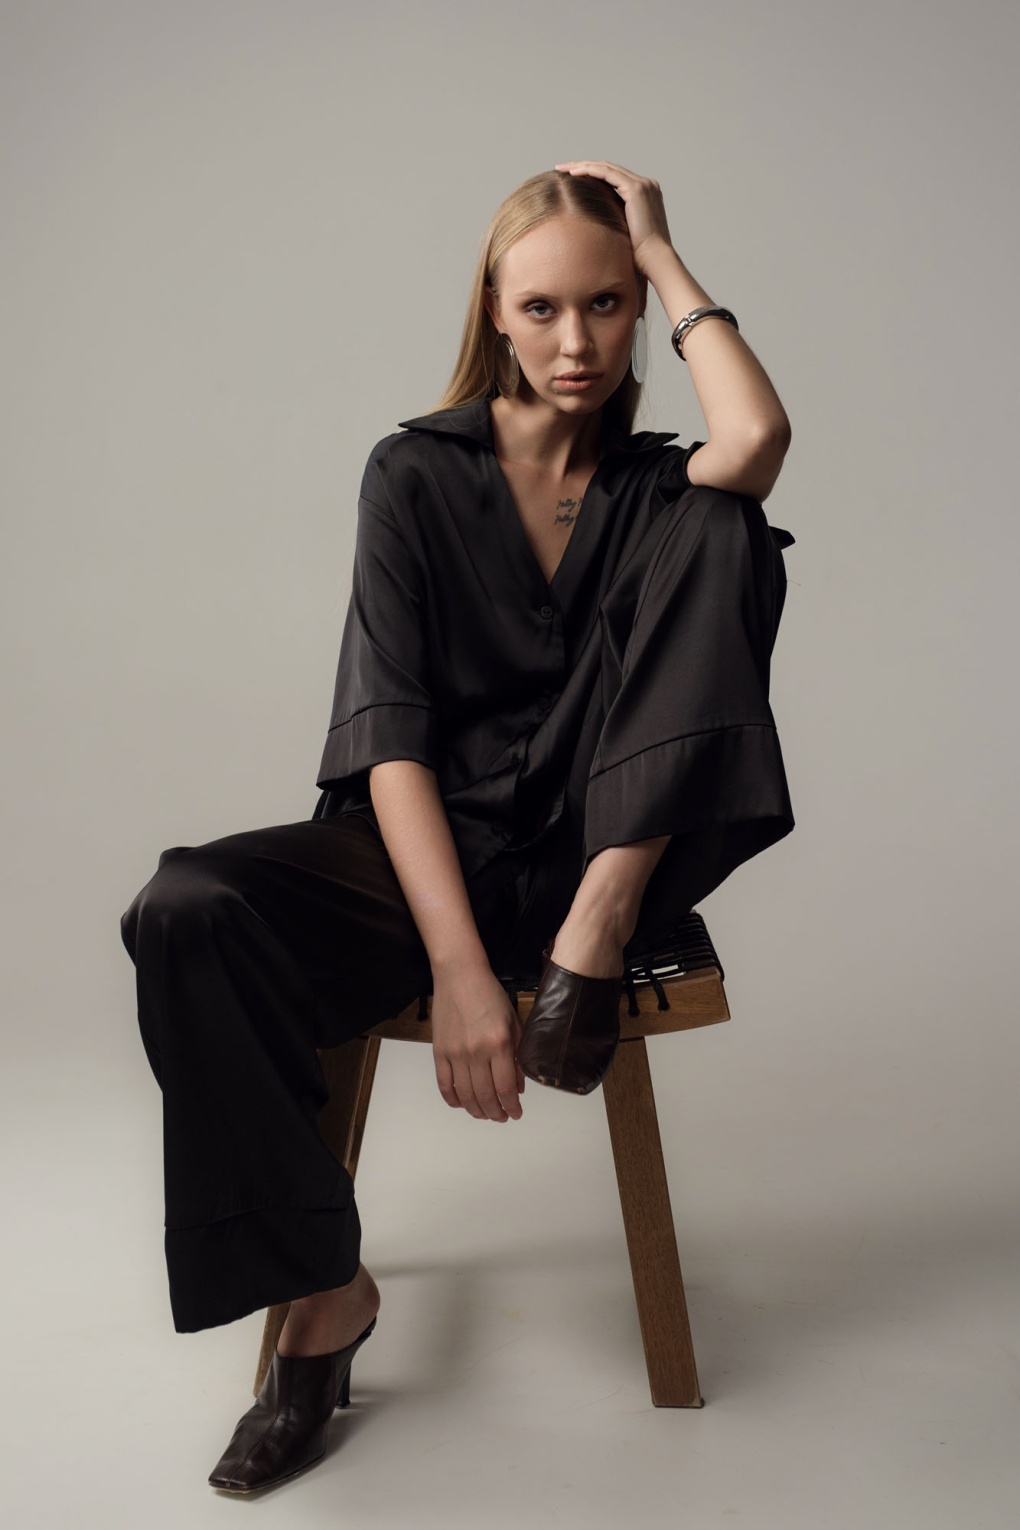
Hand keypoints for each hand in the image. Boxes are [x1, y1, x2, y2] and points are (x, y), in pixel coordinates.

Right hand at [431, 961, 525, 1121]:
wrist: (460, 975)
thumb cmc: (489, 994)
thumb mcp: (513, 1023)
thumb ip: (517, 1056)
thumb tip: (518, 1086)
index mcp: (499, 1043)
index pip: (506, 1088)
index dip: (512, 1107)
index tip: (516, 1113)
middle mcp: (477, 1051)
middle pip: (486, 1096)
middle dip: (496, 1113)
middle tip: (501, 1117)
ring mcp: (456, 1053)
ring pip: (466, 1095)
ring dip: (477, 1111)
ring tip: (485, 1114)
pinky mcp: (440, 1051)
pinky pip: (444, 1084)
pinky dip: (453, 1099)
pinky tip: (462, 1104)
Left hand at [554, 160, 673, 276]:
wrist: (654, 260)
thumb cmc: (640, 255)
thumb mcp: (625, 233)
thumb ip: (615, 221)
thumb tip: (596, 225)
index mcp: (645, 194)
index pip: (614, 177)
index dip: (593, 174)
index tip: (572, 177)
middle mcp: (646, 184)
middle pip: (609, 168)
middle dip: (584, 166)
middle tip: (562, 168)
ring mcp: (642, 185)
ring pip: (606, 167)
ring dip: (583, 166)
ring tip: (562, 168)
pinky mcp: (636, 189)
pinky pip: (607, 173)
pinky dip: (589, 171)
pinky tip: (573, 173)